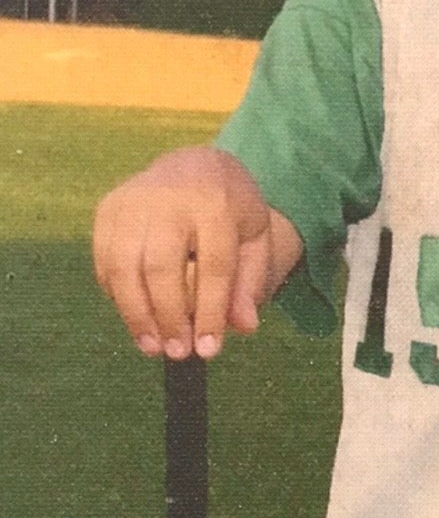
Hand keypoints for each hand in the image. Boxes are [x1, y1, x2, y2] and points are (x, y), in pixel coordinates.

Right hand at [92, 148, 287, 357]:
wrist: (195, 165)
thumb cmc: (230, 212)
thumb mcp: (255, 240)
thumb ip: (250, 282)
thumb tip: (244, 327)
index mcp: (215, 203)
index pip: (213, 265)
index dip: (209, 311)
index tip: (207, 350)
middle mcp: (169, 198)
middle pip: (161, 266)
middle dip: (168, 316)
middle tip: (177, 352)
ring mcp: (132, 201)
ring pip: (124, 265)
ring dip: (136, 314)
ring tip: (152, 347)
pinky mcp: (108, 209)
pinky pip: (104, 260)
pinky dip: (116, 295)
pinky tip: (135, 318)